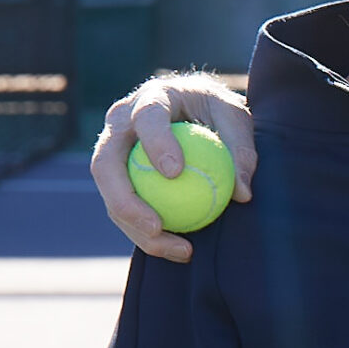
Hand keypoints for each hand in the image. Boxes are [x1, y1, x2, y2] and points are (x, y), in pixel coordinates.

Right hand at [89, 72, 257, 261]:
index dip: (155, 143)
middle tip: (157, 227)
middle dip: (124, 199)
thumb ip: (241, 151)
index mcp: (153, 97)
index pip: (147, 117)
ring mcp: (114, 150)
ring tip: (178, 249)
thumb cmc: (218, 111)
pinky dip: (148, 233)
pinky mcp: (118, 176)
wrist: (197, 110)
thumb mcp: (237, 120)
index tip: (175, 172)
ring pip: (109, 194)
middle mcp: (122, 122)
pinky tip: (179, 250)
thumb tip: (242, 193)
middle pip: (106, 162)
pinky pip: (124, 210)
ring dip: (136, 227)